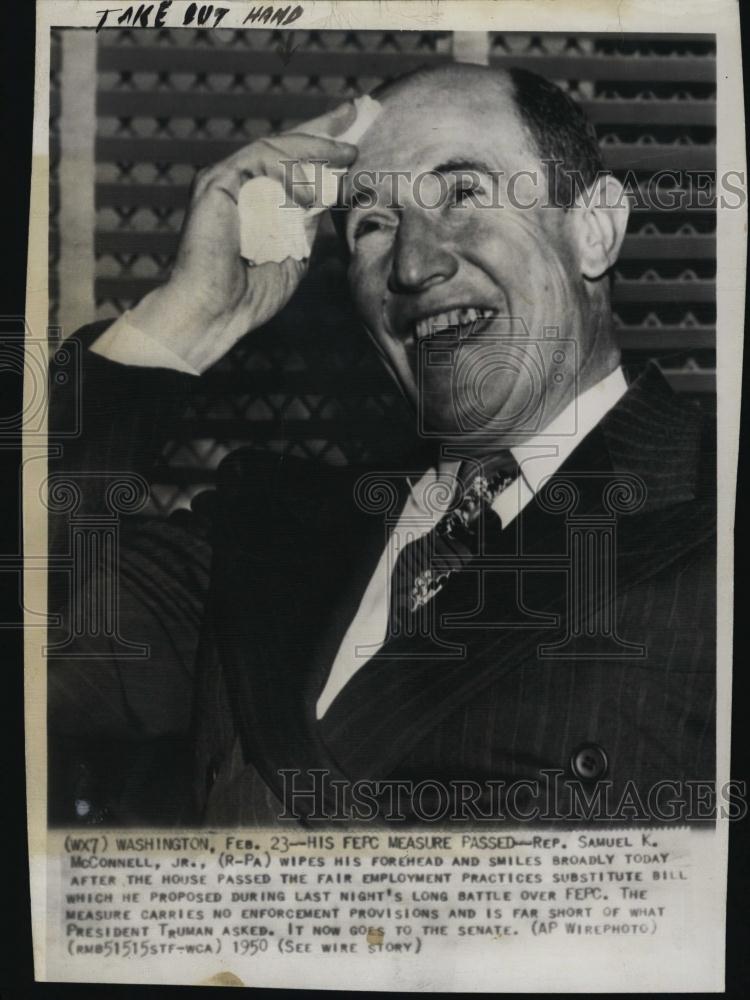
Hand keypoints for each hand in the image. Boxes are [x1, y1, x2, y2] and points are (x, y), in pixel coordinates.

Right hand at [127, 103, 357, 373]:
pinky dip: (291, 167)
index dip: (322, 145)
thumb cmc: (251, 292)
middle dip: (322, 130)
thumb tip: (330, 191)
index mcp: (253, 196)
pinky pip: (259, 163)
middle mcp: (237, 182)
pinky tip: (317, 177)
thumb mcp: (294, 249)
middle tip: (355, 112)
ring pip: (275, 149)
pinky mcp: (217, 184)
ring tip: (346, 150)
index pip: (290, 162)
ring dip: (314, 146)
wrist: (216, 313)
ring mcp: (224, 180)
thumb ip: (307, 220)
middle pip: (284, 145)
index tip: (353, 133)